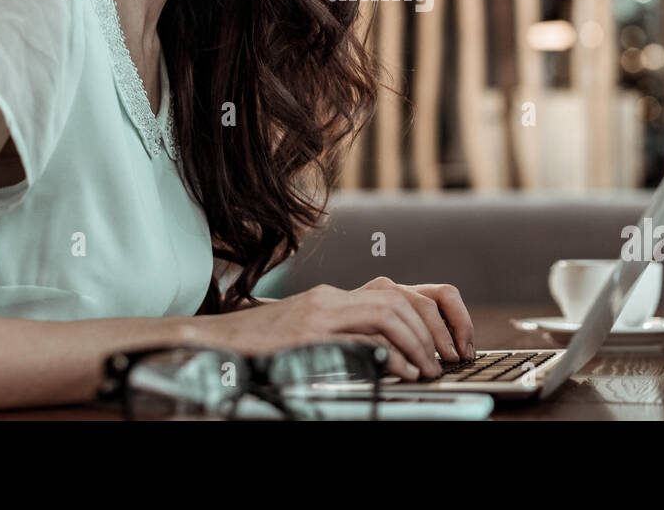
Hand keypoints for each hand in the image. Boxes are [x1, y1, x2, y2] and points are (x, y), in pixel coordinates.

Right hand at [207, 277, 474, 380]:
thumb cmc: (263, 346)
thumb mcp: (313, 337)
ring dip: (416, 341)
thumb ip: (351, 339)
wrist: (213, 342)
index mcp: (337, 297)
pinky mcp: (305, 335)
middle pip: (400, 297)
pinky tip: (401, 371)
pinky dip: (386, 353)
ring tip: (427, 369)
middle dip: (433, 328)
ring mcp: (318, 314)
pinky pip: (356, 337)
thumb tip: (397, 358)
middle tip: (445, 360)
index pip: (402, 291)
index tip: (451, 344)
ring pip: (386, 311)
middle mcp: (331, 298)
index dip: (435, 315)